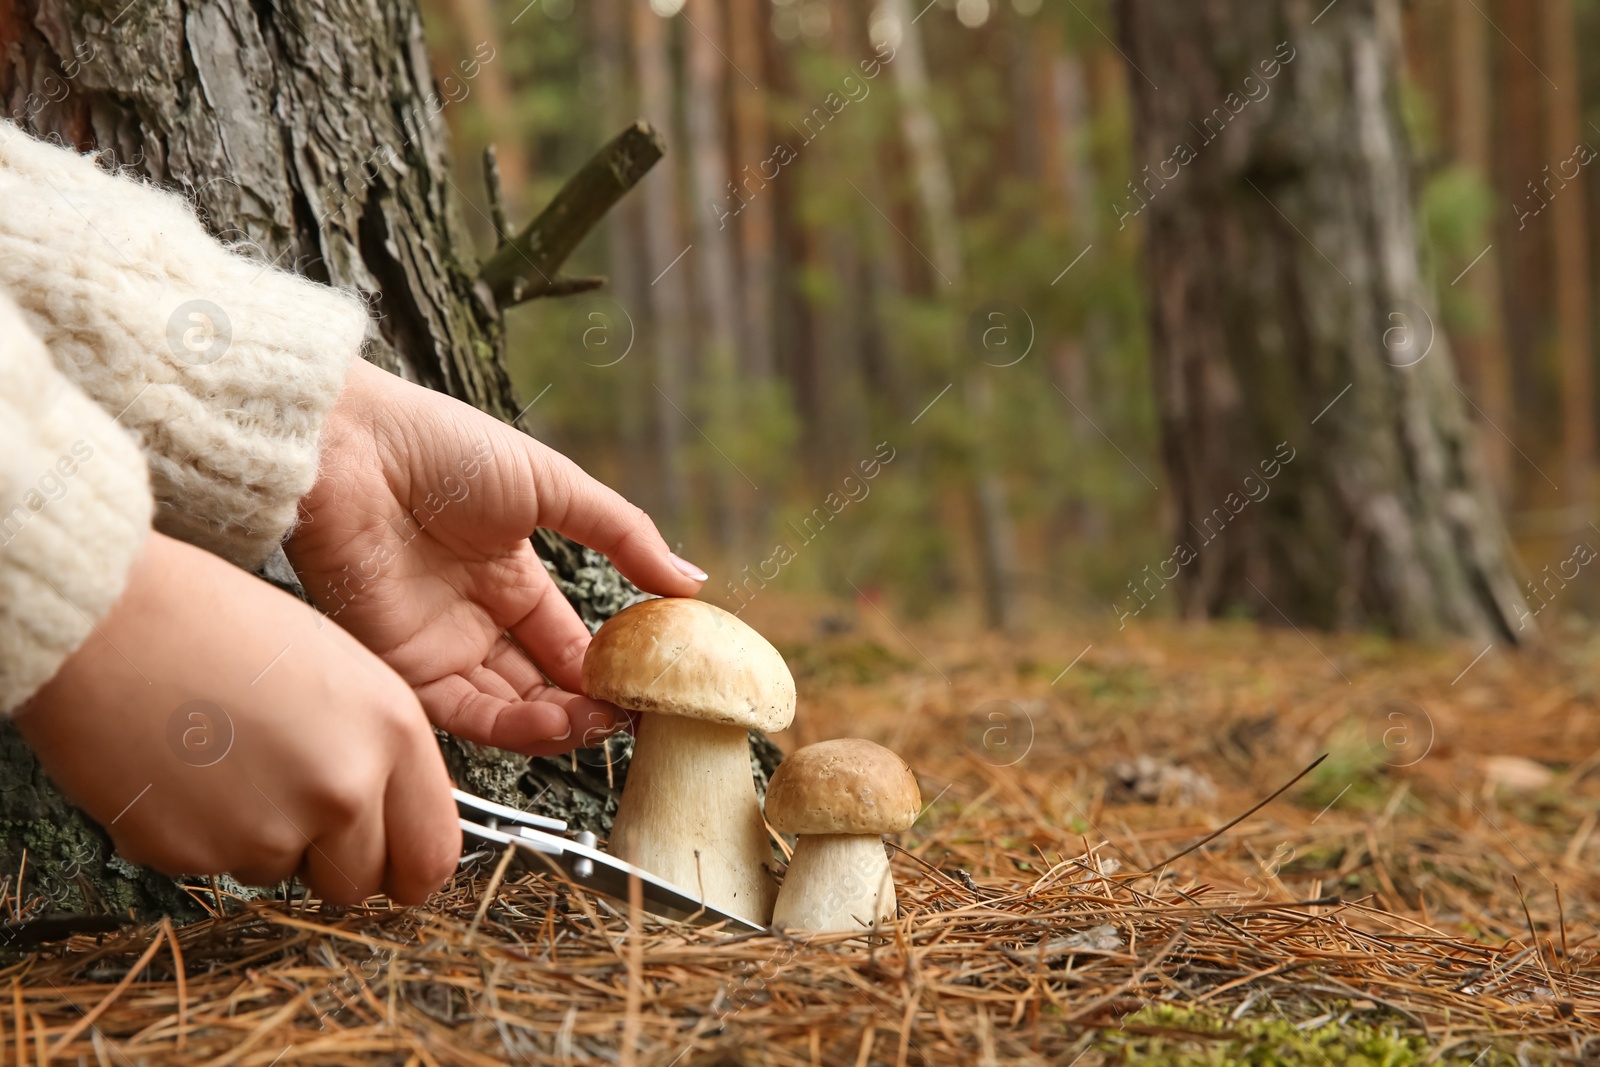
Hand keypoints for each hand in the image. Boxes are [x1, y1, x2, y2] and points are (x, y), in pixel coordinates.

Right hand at [14, 531, 459, 904]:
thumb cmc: (218, 624)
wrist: (108, 618)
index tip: (394, 870)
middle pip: (358, 883)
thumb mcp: (340, 671)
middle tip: (290, 804)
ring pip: (281, 872)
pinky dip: (199, 834)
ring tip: (226, 758)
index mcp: (392, 732)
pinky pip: (212, 866)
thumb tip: (392, 817)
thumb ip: (377, 749)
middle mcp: (343, 788)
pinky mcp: (193, 854)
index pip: (433, 853)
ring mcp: (269, 828)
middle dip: (329, 859)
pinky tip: (181, 770)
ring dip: (261, 837)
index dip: (409, 869)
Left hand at [285, 359, 706, 755]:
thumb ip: (623, 536)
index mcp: (508, 574)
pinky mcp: (400, 665)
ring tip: (600, 724)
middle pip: (541, 682)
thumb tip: (692, 582)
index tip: (650, 683)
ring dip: (556, 724)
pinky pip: (462, 713)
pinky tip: (552, 723)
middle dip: (588, 705)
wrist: (347, 446)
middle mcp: (474, 617)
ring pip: (507, 707)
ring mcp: (438, 644)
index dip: (609, 666)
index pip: (568, 639)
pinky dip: (510, 727)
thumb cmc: (440, 446)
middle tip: (631, 714)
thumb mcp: (553, 485)